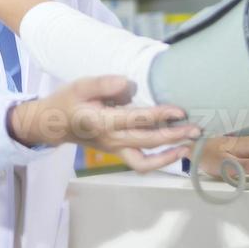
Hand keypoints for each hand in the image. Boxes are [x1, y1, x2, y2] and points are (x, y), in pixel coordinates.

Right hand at [9, 75, 198, 172]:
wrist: (53, 124)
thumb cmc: (67, 101)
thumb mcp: (81, 85)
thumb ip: (104, 84)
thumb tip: (129, 84)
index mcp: (101, 121)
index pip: (136, 120)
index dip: (160, 116)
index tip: (180, 111)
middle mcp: (110, 140)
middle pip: (147, 142)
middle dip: (174, 136)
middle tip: (196, 128)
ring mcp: (114, 150)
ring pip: (146, 160)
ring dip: (170, 154)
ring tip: (190, 144)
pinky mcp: (118, 153)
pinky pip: (141, 163)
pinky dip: (160, 161)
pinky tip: (176, 152)